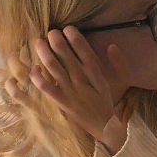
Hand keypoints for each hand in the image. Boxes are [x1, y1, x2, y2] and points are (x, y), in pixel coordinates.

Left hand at [19, 28, 129, 151]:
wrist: (105, 127)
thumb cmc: (108, 102)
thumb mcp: (121, 83)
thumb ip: (119, 63)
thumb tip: (112, 45)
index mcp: (98, 77)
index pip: (87, 54)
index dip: (77, 40)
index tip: (69, 28)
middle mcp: (84, 83)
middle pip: (68, 58)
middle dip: (58, 42)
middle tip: (51, 32)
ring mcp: (72, 93)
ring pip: (55, 70)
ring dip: (45, 54)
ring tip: (39, 42)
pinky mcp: (62, 103)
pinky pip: (47, 89)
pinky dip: (39, 78)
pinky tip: (34, 69)